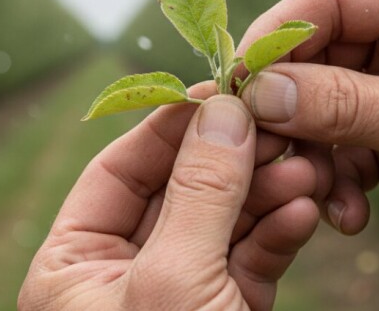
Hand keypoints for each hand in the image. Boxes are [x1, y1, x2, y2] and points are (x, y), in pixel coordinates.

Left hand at [18, 92, 318, 309]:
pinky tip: (306, 210)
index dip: (172, 125)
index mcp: (72, 265)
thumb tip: (222, 110)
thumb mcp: (172, 284)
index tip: (224, 89)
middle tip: (280, 123)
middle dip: (233, 158)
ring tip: (306, 166)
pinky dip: (278, 235)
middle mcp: (120, 274)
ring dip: (266, 192)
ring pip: (223, 222)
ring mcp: (176, 294)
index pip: (119, 169)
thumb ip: (199, 195)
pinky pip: (250, 261)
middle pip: (180, 190)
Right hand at [237, 0, 378, 272]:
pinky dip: (336, 176)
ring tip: (325, 198)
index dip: (275, 37)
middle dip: (291, 110)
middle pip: (316, 55)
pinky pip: (339, 139)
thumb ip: (341, 105)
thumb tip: (257, 92)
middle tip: (265, 153)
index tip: (236, 83)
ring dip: (314, 155)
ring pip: (320, 103)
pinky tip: (350, 211)